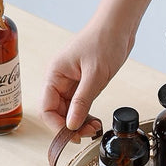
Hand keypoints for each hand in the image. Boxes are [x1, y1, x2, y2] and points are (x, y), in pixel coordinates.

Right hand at [40, 22, 132, 141]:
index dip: (58, 126)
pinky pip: (80, 106)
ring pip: (69, 112)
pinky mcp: (84, 85)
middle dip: (71, 126)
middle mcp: (60, 80)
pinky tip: (95, 121)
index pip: (47, 108)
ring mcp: (72, 83)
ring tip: (94, 128)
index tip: (72, 136)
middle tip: (88, 134)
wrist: (118, 29)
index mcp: (55, 75)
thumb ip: (82, 102)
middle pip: (58, 113)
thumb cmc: (104, 42)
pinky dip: (86, 116)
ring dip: (80, 123)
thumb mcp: (94, 75)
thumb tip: (72, 125)